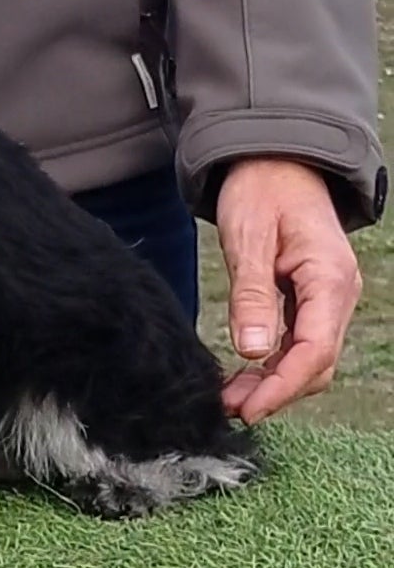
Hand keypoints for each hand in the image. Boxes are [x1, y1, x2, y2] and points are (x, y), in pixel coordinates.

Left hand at [217, 158, 361, 423]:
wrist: (276, 159)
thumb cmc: (262, 189)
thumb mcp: (248, 236)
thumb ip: (252, 294)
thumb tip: (253, 351)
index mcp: (329, 278)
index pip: (314, 350)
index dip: (282, 386)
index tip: (248, 409)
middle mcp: (337, 293)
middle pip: (316, 363)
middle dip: (276, 392)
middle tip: (229, 408)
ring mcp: (327, 298)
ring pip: (308, 358)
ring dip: (273, 383)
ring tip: (229, 397)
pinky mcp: (312, 299)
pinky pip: (299, 342)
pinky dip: (273, 364)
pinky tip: (243, 374)